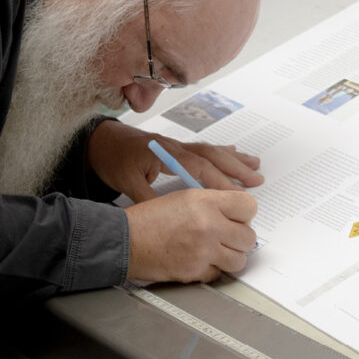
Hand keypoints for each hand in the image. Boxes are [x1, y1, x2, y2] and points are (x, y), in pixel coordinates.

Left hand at [87, 120, 263, 201]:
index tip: (237, 194)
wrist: (101, 141)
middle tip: (257, 179)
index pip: (198, 167)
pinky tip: (234, 153)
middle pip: (211, 156)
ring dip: (234, 159)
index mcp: (165, 153)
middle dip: (236, 168)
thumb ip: (147, 198)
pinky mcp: (177, 147)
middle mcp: (176, 147)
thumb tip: (167, 216)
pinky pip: (205, 150)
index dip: (219, 181)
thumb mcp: (126, 183)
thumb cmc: (113, 160)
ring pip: (212, 151)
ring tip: (255, 167)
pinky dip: (222, 153)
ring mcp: (178, 145)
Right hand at [125, 189, 257, 282]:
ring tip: (215, 251)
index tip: (238, 218)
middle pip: (249, 237)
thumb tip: (237, 214)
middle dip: (239, 238)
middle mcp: (209, 225)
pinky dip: (212, 270)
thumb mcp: (185, 197)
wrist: (126, 240)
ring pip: (239, 260)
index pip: (249, 206)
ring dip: (230, 256)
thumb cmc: (150, 218)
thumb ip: (214, 203)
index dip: (244, 213)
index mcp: (206, 202)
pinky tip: (199, 260)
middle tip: (227, 237)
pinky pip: (219, 273)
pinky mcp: (196, 271)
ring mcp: (204, 251)